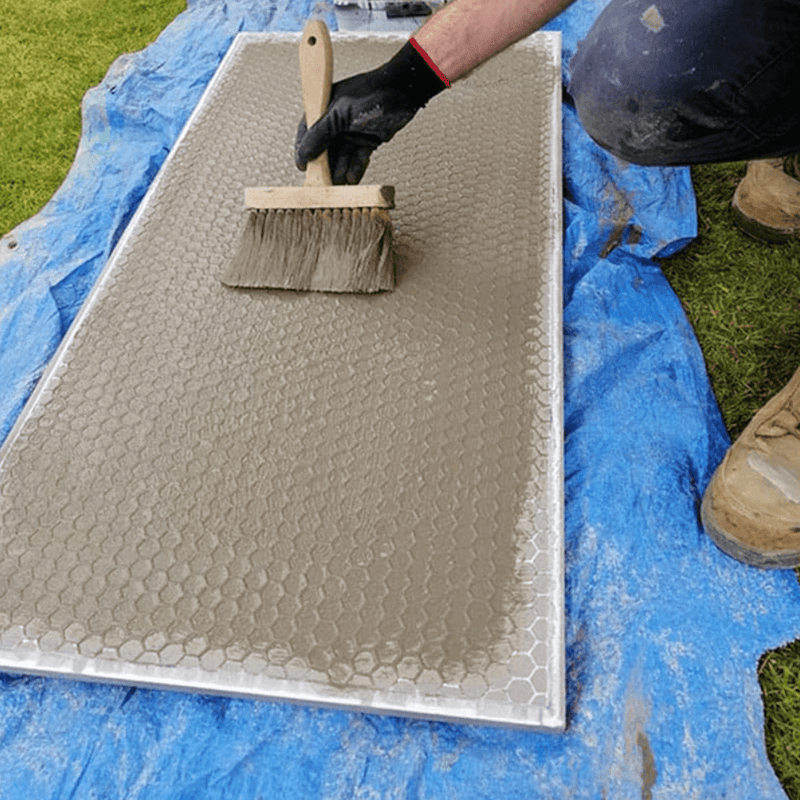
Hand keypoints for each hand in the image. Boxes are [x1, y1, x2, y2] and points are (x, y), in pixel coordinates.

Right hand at [294, 41, 447, 184]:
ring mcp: (352, 131)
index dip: (304, 149)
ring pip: (342, 156)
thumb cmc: (371, 93)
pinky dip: (355, 168)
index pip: (308, 131)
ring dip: (340, 169)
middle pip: (325, 148)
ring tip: (340, 181)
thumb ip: (320, 134)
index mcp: (325, 107)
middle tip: (323, 181)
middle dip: (325, 165)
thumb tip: (304, 153)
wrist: (404, 92)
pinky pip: (357, 158)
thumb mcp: (339, 114)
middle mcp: (337, 120)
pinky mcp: (367, 140)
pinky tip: (352, 177)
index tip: (303, 167)